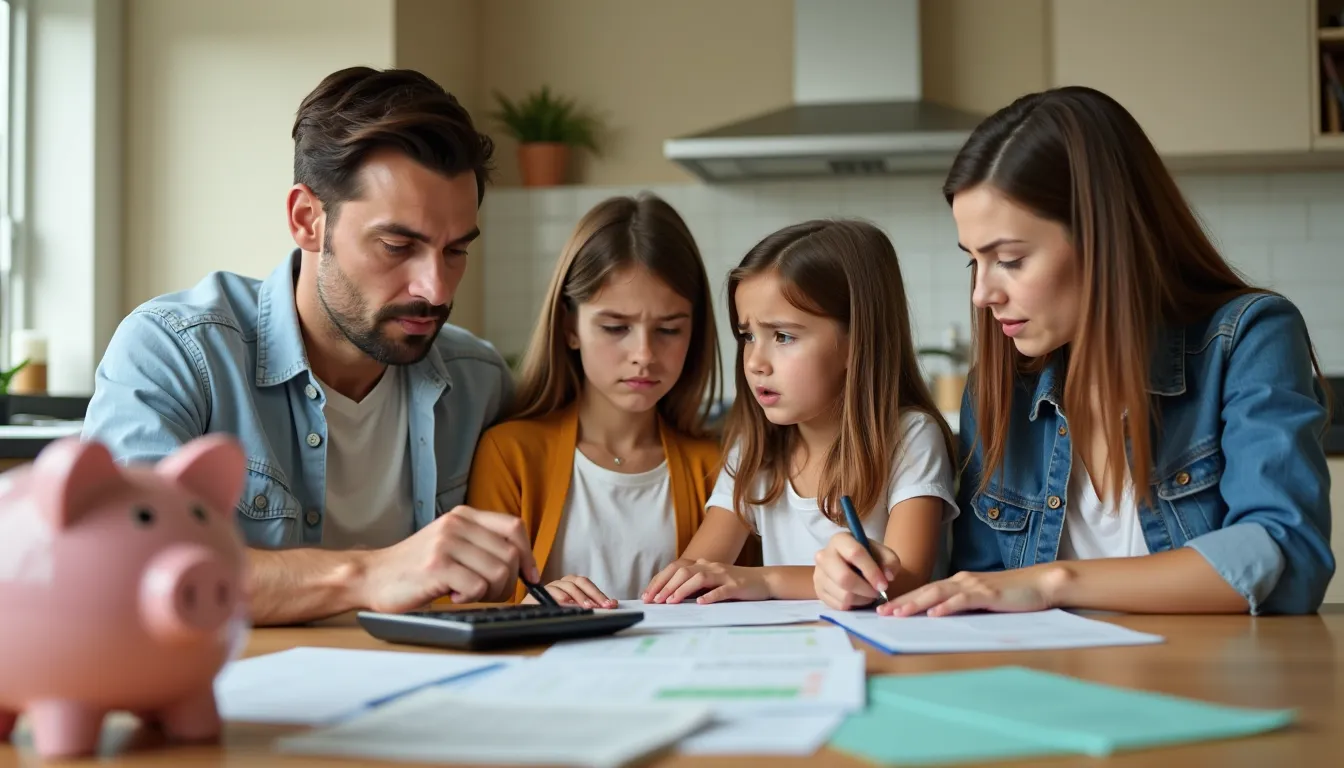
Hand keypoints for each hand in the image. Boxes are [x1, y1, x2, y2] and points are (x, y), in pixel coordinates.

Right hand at [361, 505, 538, 612]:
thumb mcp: (450, 544)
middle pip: (510, 554)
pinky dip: (471, 598)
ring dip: (490, 592)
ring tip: (467, 594)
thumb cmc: (414, 567)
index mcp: (464, 516)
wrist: (372, 577)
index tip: (529, 576)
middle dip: (508, 582)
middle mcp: (456, 524)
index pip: (514, 527)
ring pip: (498, 572)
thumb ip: (481, 545)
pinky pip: (478, 586)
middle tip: (488, 593)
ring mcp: (446, 543)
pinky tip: (453, 596)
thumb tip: (523, 564)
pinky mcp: (437, 566)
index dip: (528, 554)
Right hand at [537, 575, 616, 608]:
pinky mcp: (541, 593)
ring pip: (568, 587)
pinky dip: (561, 598)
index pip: (588, 584)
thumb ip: (592, 604)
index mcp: (572, 583)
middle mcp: (563, 582)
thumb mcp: (575, 608)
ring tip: (587, 608)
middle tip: (601, 606)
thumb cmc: (556, 610)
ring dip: (579, 598)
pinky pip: (552, 593)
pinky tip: (568, 606)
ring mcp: (552, 586)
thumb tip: (612, 603)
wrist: (532, 613)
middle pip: (580, 583)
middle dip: (593, 595)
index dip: (599, 593)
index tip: (610, 604)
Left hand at [643, 559, 769, 603]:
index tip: (647, 595)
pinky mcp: (736, 585)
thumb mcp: (712, 582)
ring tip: (670, 602)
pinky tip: (700, 603)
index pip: (675, 569)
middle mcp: (710, 566)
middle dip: (666, 586)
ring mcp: (724, 575)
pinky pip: (721, 590)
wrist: (764, 580)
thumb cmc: (735, 584)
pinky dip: (709, 596)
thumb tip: (669, 597)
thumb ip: (694, 586)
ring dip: (682, 590)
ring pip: (699, 578)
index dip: (660, 581)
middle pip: (683, 571)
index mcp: (702, 565)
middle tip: (654, 600)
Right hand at [814, 533, 900, 609]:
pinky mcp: (818, 591)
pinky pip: (839, 606)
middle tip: (877, 592)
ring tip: (869, 594)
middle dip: (866, 589)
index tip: (884, 585)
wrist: (848, 564)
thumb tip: (888, 576)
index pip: (855, 554)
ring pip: (843, 595)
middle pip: (844, 578)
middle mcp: (823, 556)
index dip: (872, 571)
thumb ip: (890, 561)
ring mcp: (818, 575)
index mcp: (840, 540)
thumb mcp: (882, 553)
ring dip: (862, 599)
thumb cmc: (867, 557)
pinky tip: (859, 597)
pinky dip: (854, 606)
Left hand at [880, 565, 1069, 616]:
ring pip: (939, 594)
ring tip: (899, 613)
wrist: (1040, 584)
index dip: (904, 600)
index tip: (885, 610)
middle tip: (881, 613)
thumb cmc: (1012, 595)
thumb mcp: (982, 601)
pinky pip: (963, 601)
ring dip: (917, 604)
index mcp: (959, 583)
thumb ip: (962, 606)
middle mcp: (962, 581)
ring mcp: (974, 586)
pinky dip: (947, 607)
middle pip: (926, 591)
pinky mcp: (988, 594)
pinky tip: (934, 614)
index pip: (926, 592)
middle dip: (902, 602)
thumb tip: (940, 617)